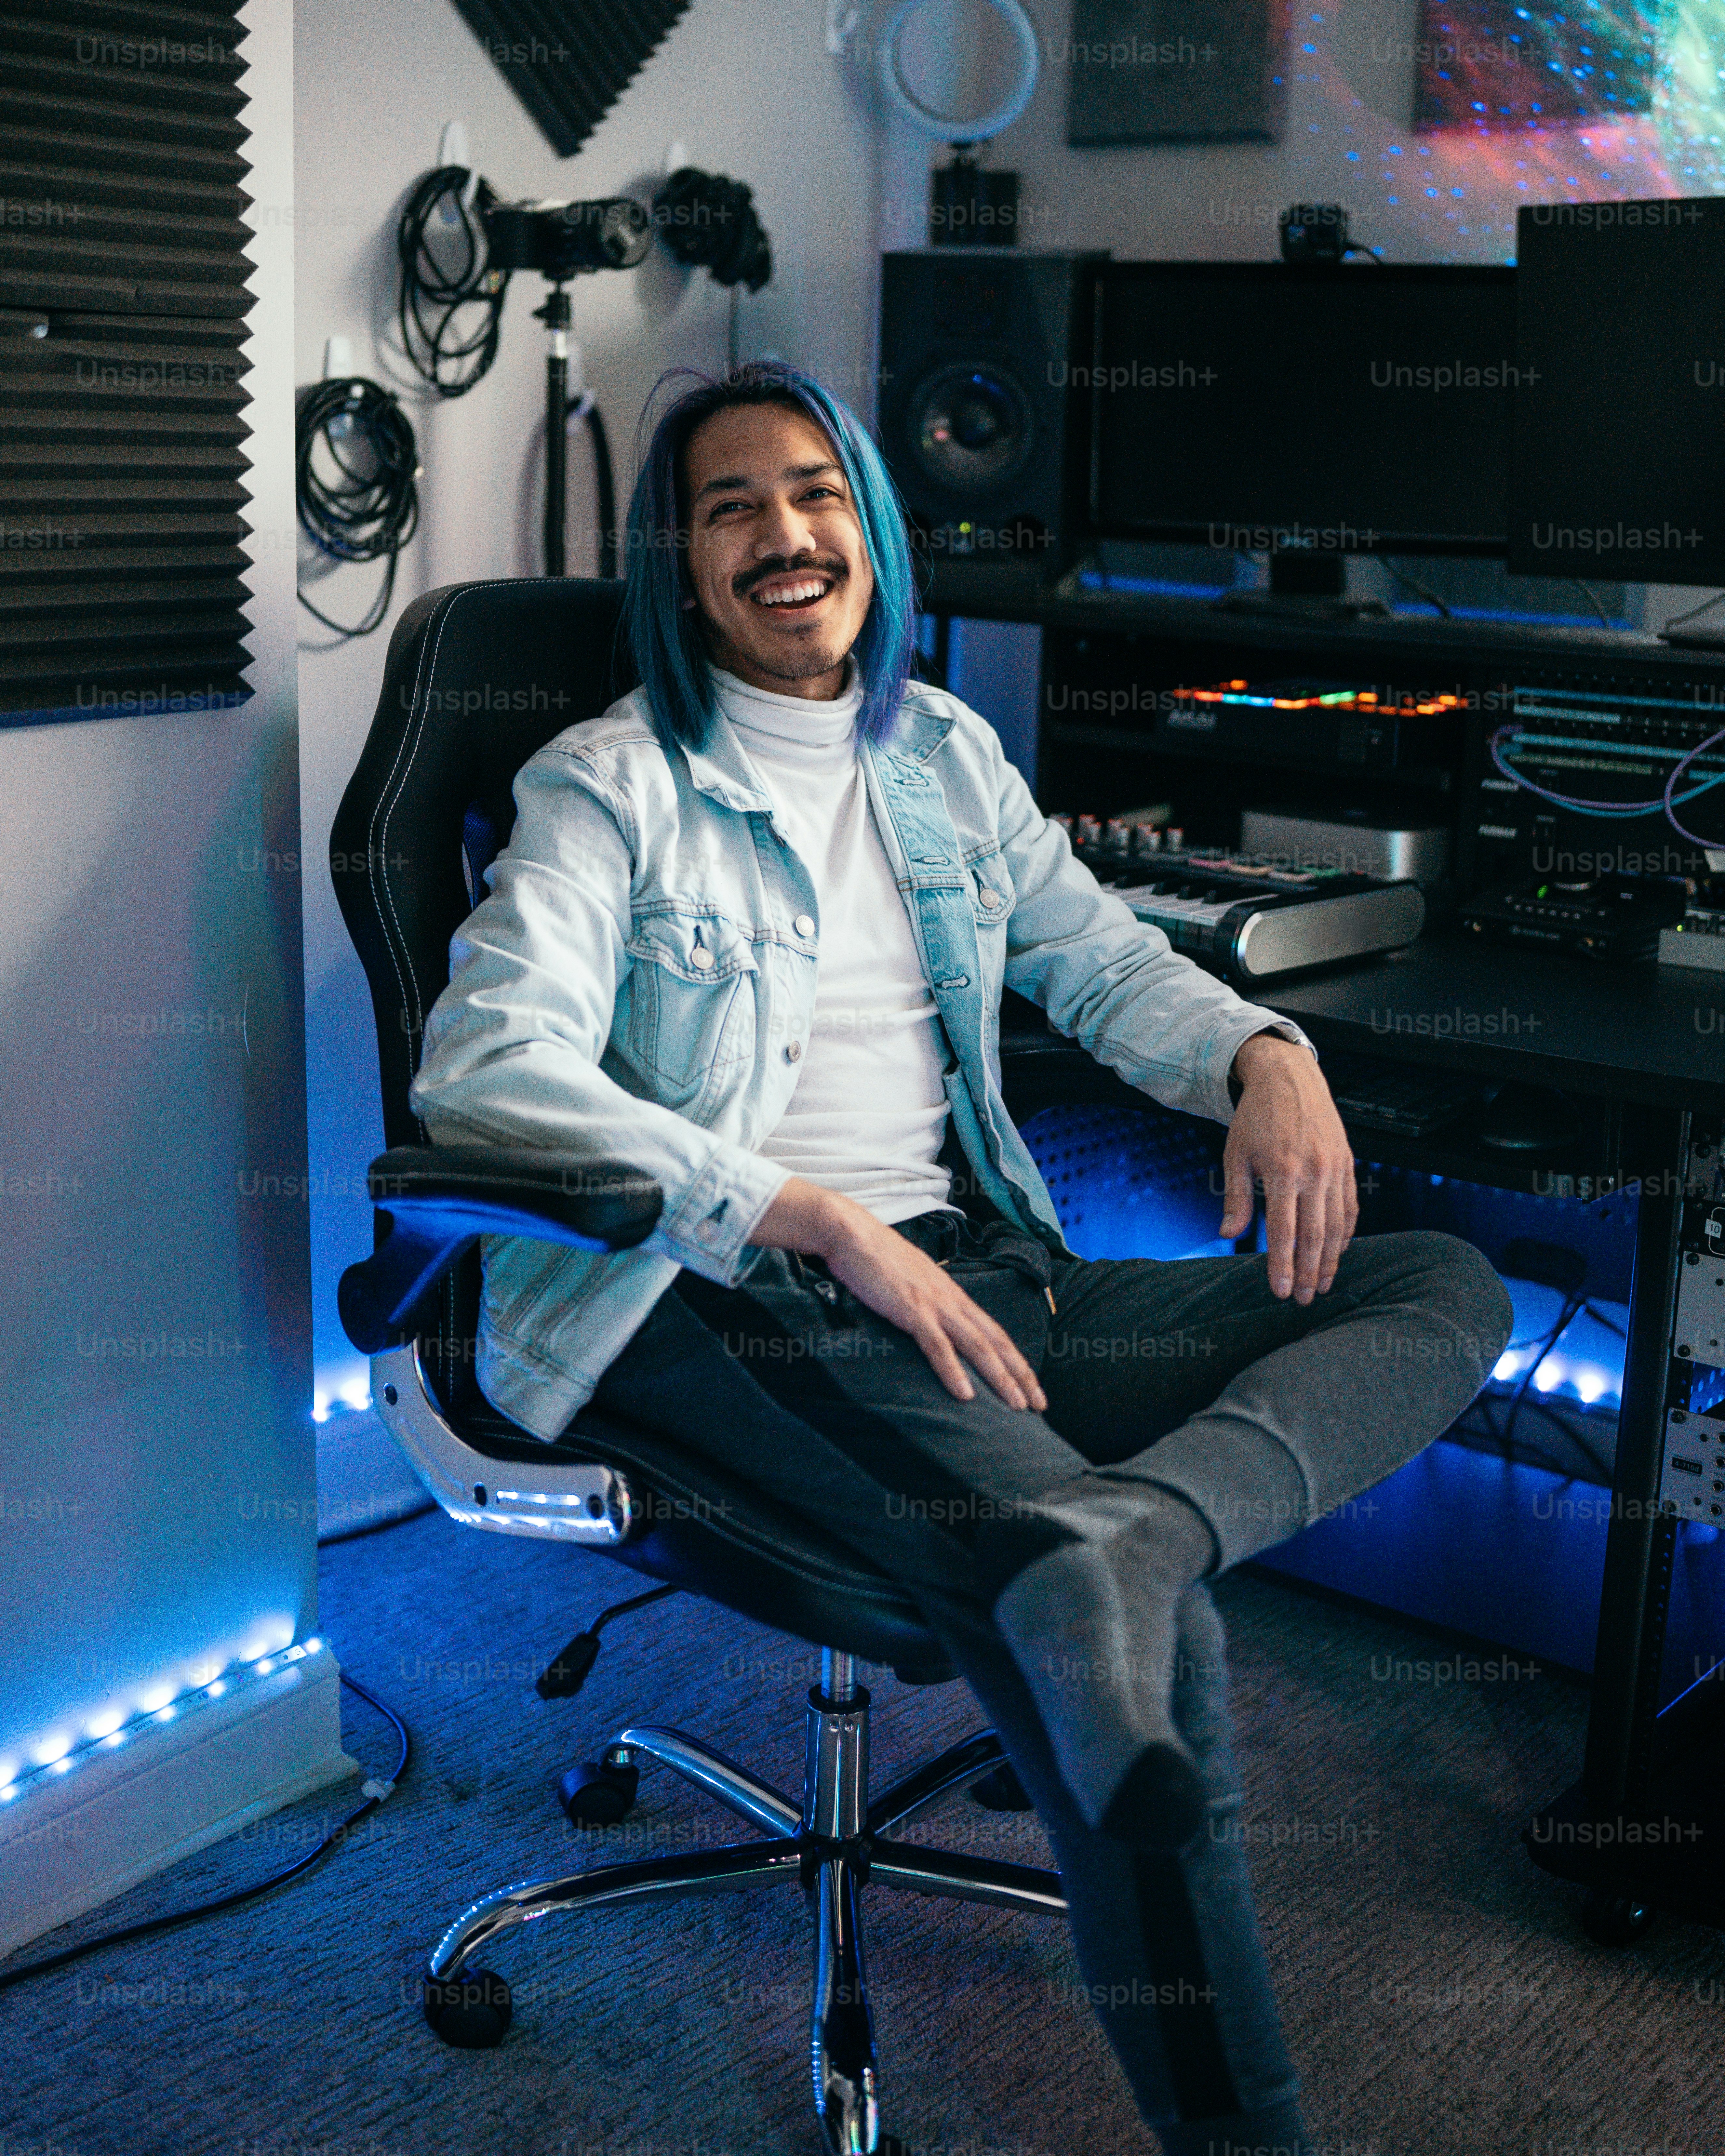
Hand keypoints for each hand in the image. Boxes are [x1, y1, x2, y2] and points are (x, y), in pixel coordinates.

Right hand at [751, 1179, 1047, 1410]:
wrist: (852, 1233)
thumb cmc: (877, 1258)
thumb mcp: (912, 1283)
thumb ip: (928, 1302)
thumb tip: (935, 1324)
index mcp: (953, 1295)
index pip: (995, 1332)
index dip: (1016, 1361)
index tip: (1031, 1387)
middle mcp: (952, 1300)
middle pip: (996, 1341)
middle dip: (1020, 1375)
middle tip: (1039, 1406)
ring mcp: (933, 1304)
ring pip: (977, 1345)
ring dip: (999, 1377)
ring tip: (1016, 1405)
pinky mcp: (911, 1309)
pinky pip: (937, 1345)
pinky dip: (953, 1370)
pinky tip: (965, 1394)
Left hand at [1218, 1033, 1356, 1303]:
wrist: (1289, 1077)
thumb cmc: (1256, 1117)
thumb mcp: (1235, 1154)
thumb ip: (1236, 1197)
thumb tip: (1228, 1234)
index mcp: (1283, 1171)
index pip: (1283, 1231)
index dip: (1282, 1265)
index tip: (1280, 1292)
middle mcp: (1314, 1172)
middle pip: (1314, 1235)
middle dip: (1308, 1272)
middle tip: (1304, 1300)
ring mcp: (1335, 1168)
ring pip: (1337, 1225)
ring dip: (1330, 1259)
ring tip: (1322, 1284)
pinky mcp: (1347, 1163)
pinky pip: (1350, 1207)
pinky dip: (1345, 1233)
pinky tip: (1337, 1251)